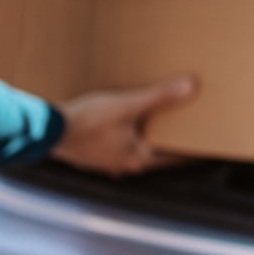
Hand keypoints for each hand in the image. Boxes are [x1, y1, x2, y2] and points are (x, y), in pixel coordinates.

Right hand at [50, 75, 197, 177]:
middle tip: (185, 126)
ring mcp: (106, 162)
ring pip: (136, 150)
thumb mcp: (126, 105)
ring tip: (156, 121)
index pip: (175, 157)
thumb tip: (191, 89)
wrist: (46, 130)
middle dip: (169, 139)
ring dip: (146, 137)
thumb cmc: (86, 121)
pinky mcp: (92, 155)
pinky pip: (118, 146)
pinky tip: (124, 123)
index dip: (192, 148)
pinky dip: (128, 135)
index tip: (207, 141)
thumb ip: (160, 97)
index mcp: (137, 159)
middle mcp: (124, 165)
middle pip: (156, 153)